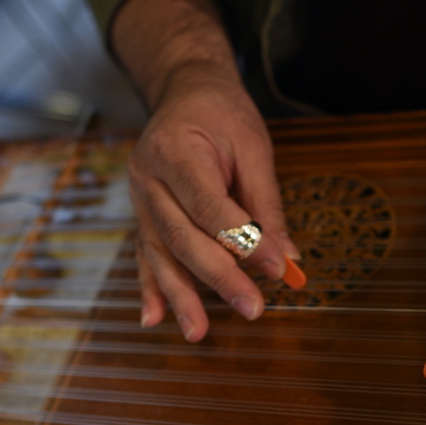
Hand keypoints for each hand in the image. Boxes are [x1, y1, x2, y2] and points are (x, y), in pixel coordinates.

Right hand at [128, 62, 302, 340]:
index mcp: (175, 150)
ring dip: (180, 297)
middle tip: (251, 309)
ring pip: (160, 254)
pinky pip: (145, 256)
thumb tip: (287, 258)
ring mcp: (138, 199)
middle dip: (218, 278)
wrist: (184, 92)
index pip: (210, 206)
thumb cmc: (221, 114)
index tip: (276, 269)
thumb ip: (266, 203)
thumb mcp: (253, 146)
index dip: (242, 241)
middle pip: (183, 237)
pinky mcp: (141, 216)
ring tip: (197, 333)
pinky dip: (151, 289)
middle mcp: (147, 178)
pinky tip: (153, 319)